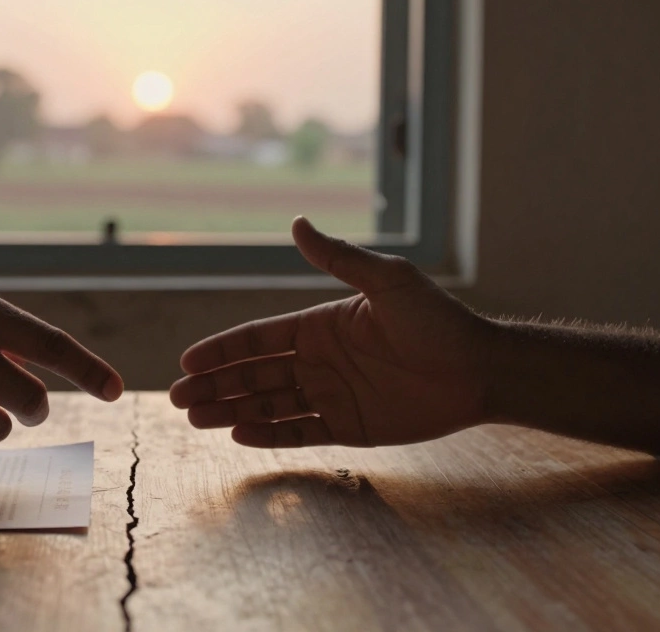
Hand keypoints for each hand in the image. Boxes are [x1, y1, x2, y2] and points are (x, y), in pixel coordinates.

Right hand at [170, 217, 496, 448]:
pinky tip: (239, 435)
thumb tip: (297, 223)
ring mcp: (332, 395)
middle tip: (179, 400)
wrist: (481, 370)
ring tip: (196, 420)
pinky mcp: (350, 427)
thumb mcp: (387, 281)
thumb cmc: (438, 320)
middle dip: (215, 386)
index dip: (222, 350)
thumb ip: (339, 258)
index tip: (188, 362)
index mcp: (320, 325)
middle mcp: (319, 361)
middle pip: (254, 375)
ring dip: (232, 411)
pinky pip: (300, 433)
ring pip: (269, 405)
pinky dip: (270, 435)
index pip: (259, 338)